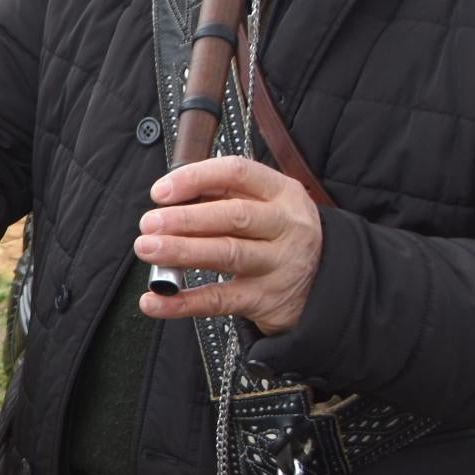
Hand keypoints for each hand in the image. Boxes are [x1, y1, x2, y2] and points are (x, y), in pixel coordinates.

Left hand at [137, 155, 323, 331]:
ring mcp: (279, 264)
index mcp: (282, 192)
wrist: (327, 283)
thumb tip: (166, 204)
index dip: (195, 178)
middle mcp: (285, 226)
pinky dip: (182, 301)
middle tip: (148, 223)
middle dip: (185, 218)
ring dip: (182, 251)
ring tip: (147, 249)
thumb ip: (221, 197)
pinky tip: (154, 300)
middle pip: (233, 216)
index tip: (160, 192)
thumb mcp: (265, 204)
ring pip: (228, 254)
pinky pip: (220, 300)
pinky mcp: (266, 299)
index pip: (237, 173)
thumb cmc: (278, 235)